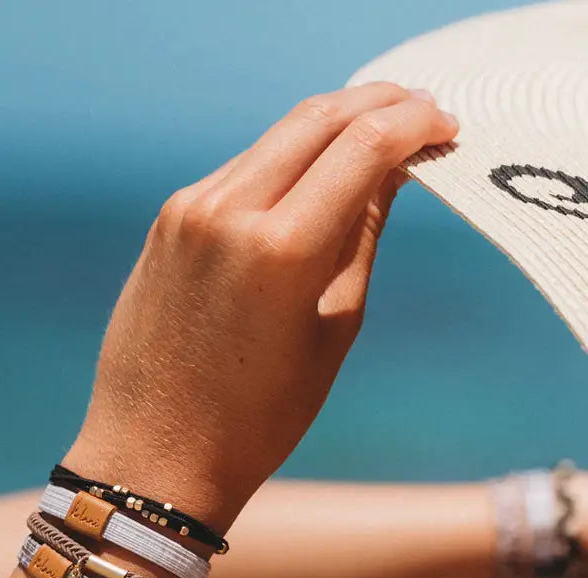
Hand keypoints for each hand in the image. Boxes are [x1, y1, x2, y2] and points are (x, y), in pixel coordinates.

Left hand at [65, 82, 458, 530]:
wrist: (155, 453)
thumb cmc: (256, 416)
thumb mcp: (332, 330)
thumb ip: (361, 238)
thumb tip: (389, 173)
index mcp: (279, 249)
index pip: (363, 145)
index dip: (414, 124)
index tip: (443, 126)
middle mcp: (226, 212)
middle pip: (316, 119)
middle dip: (375, 104)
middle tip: (416, 112)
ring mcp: (187, 212)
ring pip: (273, 139)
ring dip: (328, 129)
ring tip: (368, 143)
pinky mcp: (167, 223)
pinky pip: (237, 172)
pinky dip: (283, 162)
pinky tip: (307, 180)